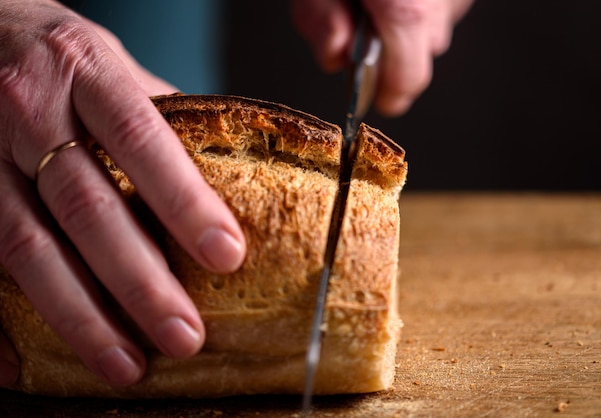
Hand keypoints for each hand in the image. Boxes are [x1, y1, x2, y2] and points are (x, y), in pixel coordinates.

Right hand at [0, 0, 245, 386]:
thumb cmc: (59, 53)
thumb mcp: (112, 62)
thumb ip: (161, 114)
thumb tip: (228, 170)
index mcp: (84, 70)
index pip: (141, 138)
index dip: (184, 200)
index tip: (226, 255)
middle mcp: (28, 109)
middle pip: (87, 208)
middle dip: (139, 281)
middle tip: (184, 335)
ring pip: (26, 247)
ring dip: (80, 316)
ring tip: (127, 365)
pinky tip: (24, 366)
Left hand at [291, 0, 473, 115]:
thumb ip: (321, 20)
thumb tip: (335, 57)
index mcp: (405, 10)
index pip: (407, 80)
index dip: (391, 95)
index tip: (382, 102)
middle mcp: (440, 3)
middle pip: (423, 51)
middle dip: (393, 49)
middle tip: (362, 26)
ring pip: (436, 26)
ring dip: (410, 22)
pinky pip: (444, 4)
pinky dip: (425, 2)